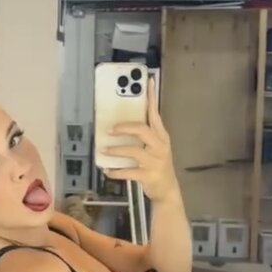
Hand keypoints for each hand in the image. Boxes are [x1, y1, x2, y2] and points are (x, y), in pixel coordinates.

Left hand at [100, 77, 176, 202]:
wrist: (167, 190)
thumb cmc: (158, 165)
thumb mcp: (156, 147)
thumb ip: (145, 135)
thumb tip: (123, 123)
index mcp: (161, 136)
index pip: (155, 113)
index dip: (151, 97)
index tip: (148, 82)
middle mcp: (159, 146)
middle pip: (142, 130)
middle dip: (125, 128)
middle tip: (111, 129)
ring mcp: (154, 161)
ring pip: (134, 151)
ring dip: (116, 150)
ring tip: (104, 150)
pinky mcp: (148, 175)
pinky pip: (128, 172)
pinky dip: (116, 171)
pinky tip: (107, 170)